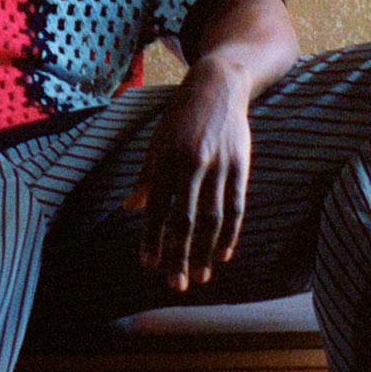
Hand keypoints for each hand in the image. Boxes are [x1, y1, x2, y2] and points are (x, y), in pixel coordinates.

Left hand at [123, 53, 252, 291]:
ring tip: (202, 277)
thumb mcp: (157, 143)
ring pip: (213, 218)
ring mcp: (219, 166)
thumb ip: (146, 178)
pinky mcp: (240, 167)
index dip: (152, 238)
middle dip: (179, 255)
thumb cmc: (180, 118)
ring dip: (206, 251)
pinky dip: (231, 233)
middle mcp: (192, 165)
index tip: (148, 265)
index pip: (157, 208)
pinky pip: (236, 206)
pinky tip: (224, 254)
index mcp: (166, 160)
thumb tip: (130, 208)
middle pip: (185, 220)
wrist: (217, 86)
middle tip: (176, 284)